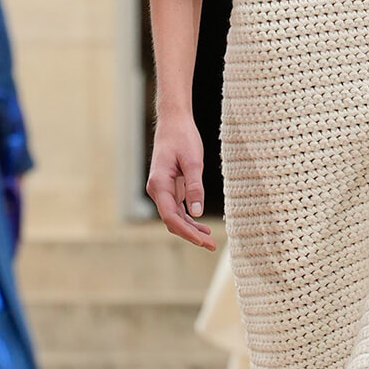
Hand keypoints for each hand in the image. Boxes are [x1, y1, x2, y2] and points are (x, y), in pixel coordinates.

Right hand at [147, 110, 214, 248]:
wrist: (173, 123)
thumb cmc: (183, 138)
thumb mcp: (193, 162)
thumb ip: (194, 187)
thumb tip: (197, 212)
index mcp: (159, 184)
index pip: (170, 216)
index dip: (187, 231)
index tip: (202, 241)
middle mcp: (157, 189)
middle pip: (172, 220)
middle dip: (190, 235)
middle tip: (211, 245)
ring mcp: (161, 190)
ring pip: (174, 217)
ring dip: (190, 229)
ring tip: (209, 240)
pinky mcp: (168, 188)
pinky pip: (176, 209)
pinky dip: (188, 219)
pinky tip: (201, 226)